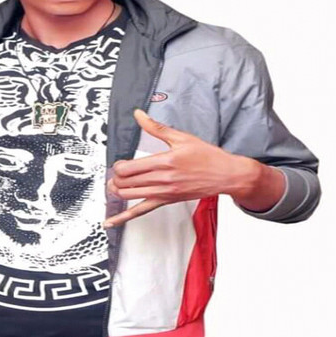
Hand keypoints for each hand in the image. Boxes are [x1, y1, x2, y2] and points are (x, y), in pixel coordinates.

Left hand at [103, 108, 248, 227]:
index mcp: (164, 161)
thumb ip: (156, 127)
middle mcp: (162, 180)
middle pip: (124, 183)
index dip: (117, 166)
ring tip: (114, 185)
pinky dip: (123, 218)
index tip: (119, 162)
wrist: (225, 175)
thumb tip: (139, 115)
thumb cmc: (207, 157)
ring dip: (116, 191)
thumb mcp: (181, 137)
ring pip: (128, 197)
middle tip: (116, 173)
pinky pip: (140, 212)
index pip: (128, 169)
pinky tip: (110, 221)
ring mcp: (163, 193)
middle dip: (115, 178)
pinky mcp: (166, 201)